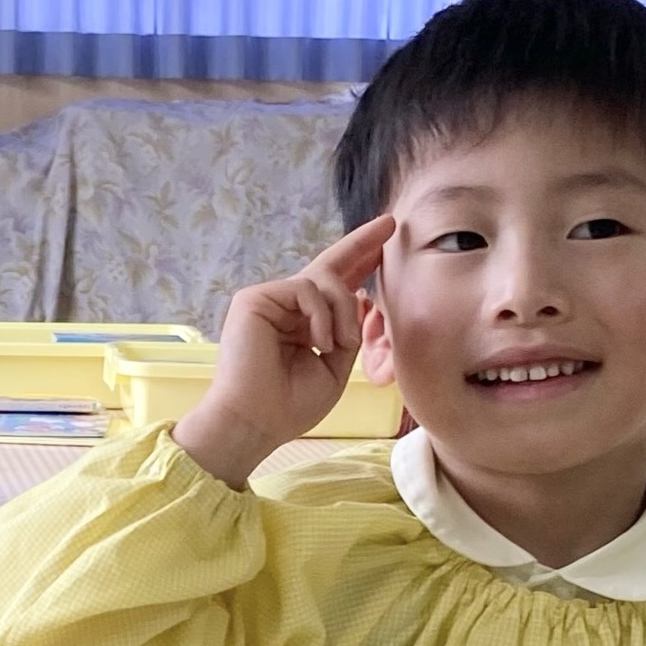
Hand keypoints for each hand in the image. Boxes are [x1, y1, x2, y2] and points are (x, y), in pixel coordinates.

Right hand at [173, 214, 395, 486]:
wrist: (255, 422)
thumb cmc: (290, 406)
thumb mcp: (335, 368)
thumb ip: (348, 332)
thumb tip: (359, 297)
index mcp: (303, 325)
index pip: (334, 287)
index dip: (359, 263)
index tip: (385, 242)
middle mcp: (285, 308)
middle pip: (328, 267)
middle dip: (361, 244)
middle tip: (391, 223)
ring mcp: (268, 300)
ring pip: (323, 282)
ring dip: (342, 312)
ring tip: (338, 345)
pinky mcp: (254, 298)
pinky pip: (305, 288)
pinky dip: (321, 314)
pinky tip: (318, 342)